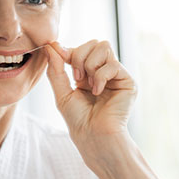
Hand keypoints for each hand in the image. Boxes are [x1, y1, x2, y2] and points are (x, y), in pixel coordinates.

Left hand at [45, 40, 137, 160]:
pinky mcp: (127, 81)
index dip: (70, 50)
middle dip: (79, 56)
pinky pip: (113, 64)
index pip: (81, 49)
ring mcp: (116, 75)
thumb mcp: (61, 93)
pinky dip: (101, 77)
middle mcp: (103, 72)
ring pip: (104, 47)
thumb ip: (56, 69)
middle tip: (76, 77)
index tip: (58, 53)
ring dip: (90, 65)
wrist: (93, 136)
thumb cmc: (79, 120)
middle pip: (93, 43)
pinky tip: (98, 92)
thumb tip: (50, 46)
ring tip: (89, 85)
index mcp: (88, 74)